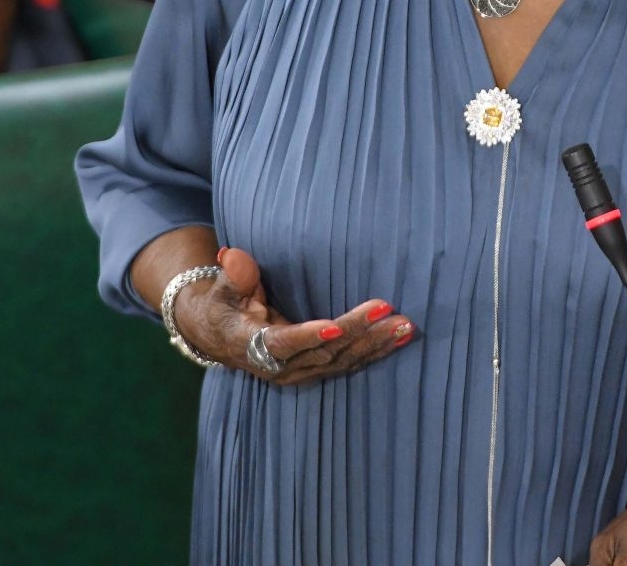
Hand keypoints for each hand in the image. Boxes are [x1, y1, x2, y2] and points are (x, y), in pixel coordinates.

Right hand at [172, 247, 416, 384]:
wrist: (221, 338)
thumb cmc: (224, 306)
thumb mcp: (221, 289)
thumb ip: (233, 275)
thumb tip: (231, 255)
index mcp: (253, 346)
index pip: (284, 344)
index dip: (309, 337)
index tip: (335, 328)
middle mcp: (281, 367)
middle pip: (325, 352)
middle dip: (358, 332)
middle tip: (388, 311)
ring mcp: (302, 371)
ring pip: (344, 362)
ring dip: (376, 344)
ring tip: (405, 326)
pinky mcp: (317, 370)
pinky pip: (351, 363)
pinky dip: (377, 351)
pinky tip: (402, 337)